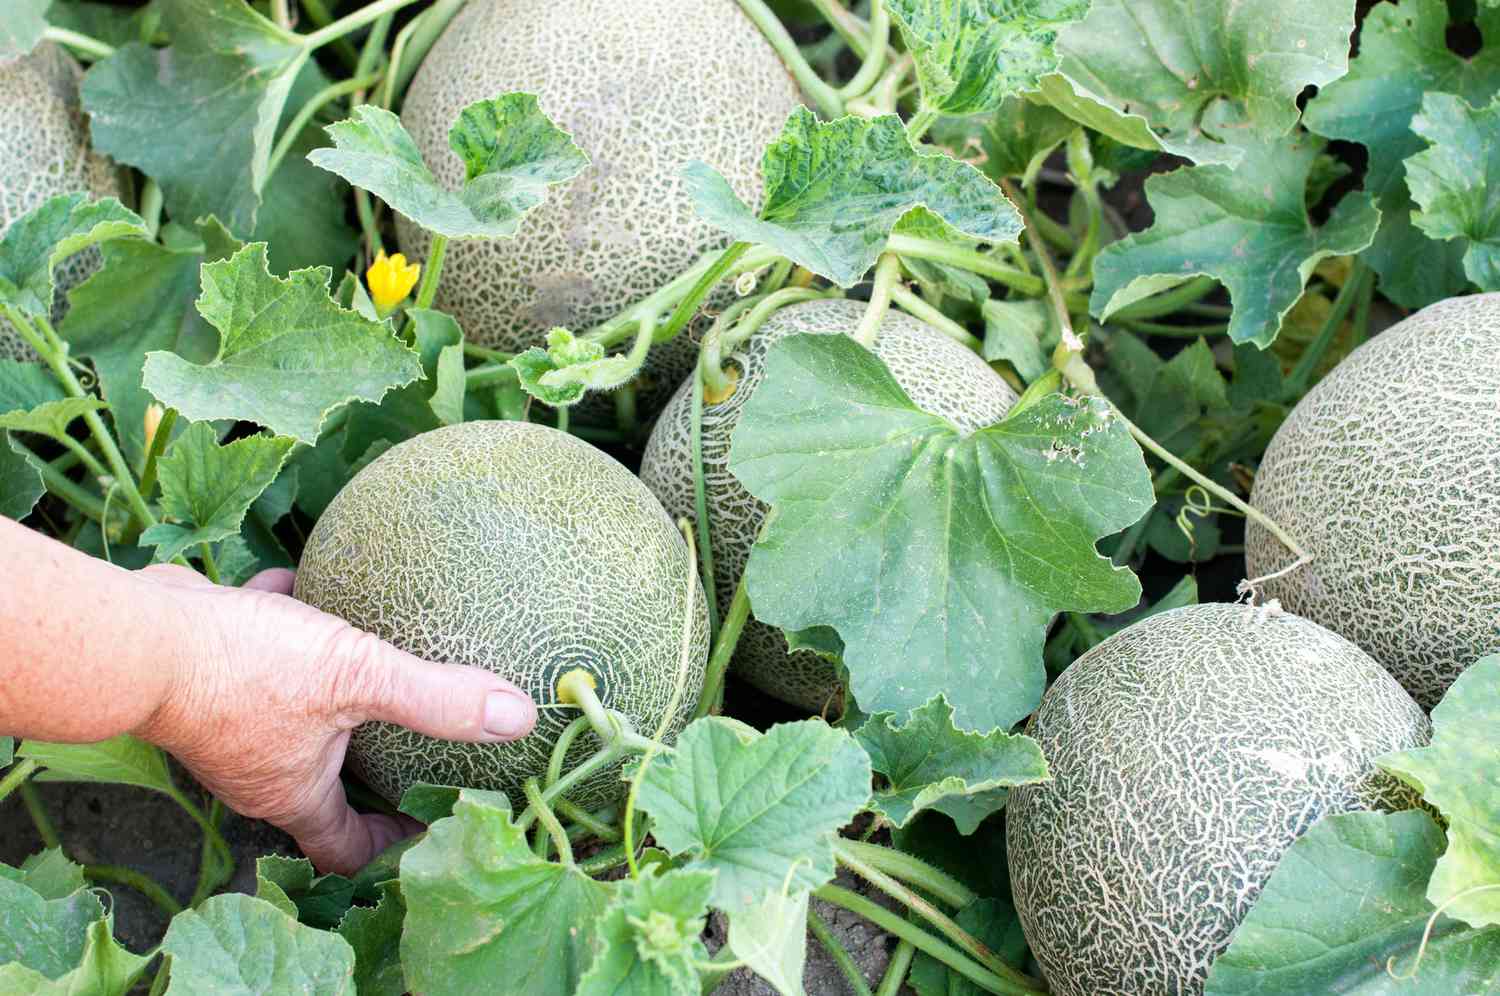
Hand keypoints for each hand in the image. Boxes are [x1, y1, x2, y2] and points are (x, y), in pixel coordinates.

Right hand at [131, 564, 536, 873]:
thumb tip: (517, 717)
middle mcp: (255, 768)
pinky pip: (256, 651)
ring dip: (328, 694)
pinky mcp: (205, 672)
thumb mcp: (358, 676)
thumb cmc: (244, 668)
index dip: (390, 844)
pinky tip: (307, 584)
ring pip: (288, 714)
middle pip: (320, 786)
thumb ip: (436, 698)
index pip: (346, 846)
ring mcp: (225, 722)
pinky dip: (284, 625)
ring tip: (369, 667)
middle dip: (366, 770)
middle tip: (412, 744)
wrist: (136, 634)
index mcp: (292, 791)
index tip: (429, 823)